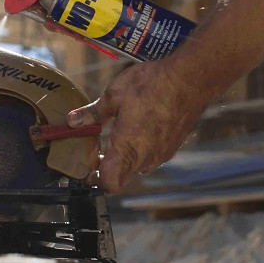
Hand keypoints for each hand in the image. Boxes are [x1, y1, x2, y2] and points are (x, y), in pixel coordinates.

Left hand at [66, 58, 212, 192]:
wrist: (190, 79)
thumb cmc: (152, 85)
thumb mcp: (114, 95)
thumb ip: (93, 113)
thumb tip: (73, 122)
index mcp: (127, 148)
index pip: (108, 183)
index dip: (94, 179)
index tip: (85, 166)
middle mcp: (146, 158)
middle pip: (121, 177)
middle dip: (106, 167)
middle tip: (96, 149)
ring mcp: (162, 154)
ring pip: (137, 167)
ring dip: (124, 158)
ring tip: (116, 136)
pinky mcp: (172, 146)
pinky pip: (151, 156)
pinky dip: (140, 149)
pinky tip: (138, 127)